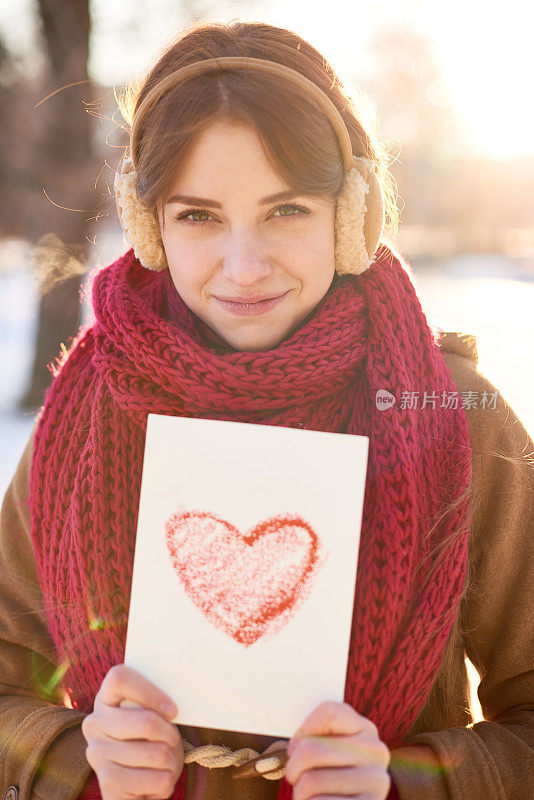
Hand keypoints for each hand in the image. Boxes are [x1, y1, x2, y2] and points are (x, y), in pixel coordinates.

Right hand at [81, 663, 183, 799]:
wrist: (139, 784)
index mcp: (105, 699)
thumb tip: (172, 706)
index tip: (172, 710)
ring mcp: (98, 755)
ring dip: (171, 761)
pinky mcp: (109, 786)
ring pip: (158, 754)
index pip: (120, 679)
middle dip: (170, 734)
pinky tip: (156, 780)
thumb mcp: (152, 716)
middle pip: (147, 721)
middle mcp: (94, 724)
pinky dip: (167, 781)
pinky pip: (157, 780)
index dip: (149, 692)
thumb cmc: (151, 740)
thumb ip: (156, 703)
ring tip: (164, 762)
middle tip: (172, 740)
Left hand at [285, 700, 390, 799]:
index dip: (304, 731)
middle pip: (310, 749)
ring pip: (310, 781)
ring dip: (301, 792)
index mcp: (365, 729)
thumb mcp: (329, 752)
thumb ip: (317, 738)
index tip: (296, 747)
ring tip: (312, 795)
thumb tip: (296, 746)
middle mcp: (375, 751)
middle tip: (297, 778)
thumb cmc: (329, 781)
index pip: (329, 713)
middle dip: (294, 768)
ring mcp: (375, 781)